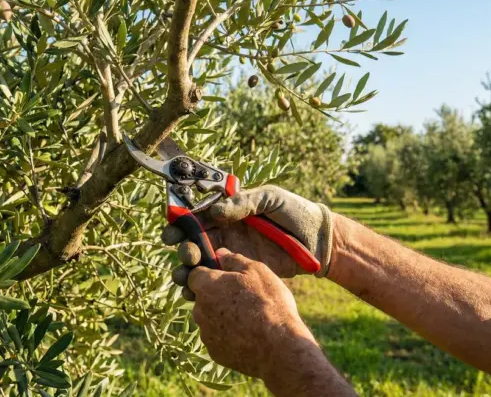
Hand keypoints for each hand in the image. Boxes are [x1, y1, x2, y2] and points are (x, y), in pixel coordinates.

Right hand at [163, 185, 333, 299]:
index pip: (199, 215)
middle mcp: (226, 231)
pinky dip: (202, 286)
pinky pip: (215, 279)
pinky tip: (193, 292)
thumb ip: (244, 203)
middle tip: (187, 255)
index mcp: (229, 211)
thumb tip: (216, 212)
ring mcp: (232, 253)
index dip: (182, 223)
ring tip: (183, 278)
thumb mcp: (271, 198)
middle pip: (194, 240)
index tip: (172, 231)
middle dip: (184, 248)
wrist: (318, 242)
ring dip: (188, 270)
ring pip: (201, 262)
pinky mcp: (239, 272)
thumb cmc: (296, 213)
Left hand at [187, 248, 315, 378]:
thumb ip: (233, 259)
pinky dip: (228, 336)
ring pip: (210, 319)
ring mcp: (206, 333)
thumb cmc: (269, 303)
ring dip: (222, 317)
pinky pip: (218, 339)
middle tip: (242, 298)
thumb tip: (219, 253)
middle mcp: (199, 310)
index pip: (194, 274)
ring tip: (249, 319)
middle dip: (216, 296)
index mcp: (206, 286)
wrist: (279, 346)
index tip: (225, 277)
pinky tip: (248, 335)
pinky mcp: (215, 352)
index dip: (209, 273)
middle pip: (202, 298)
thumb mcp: (257, 271)